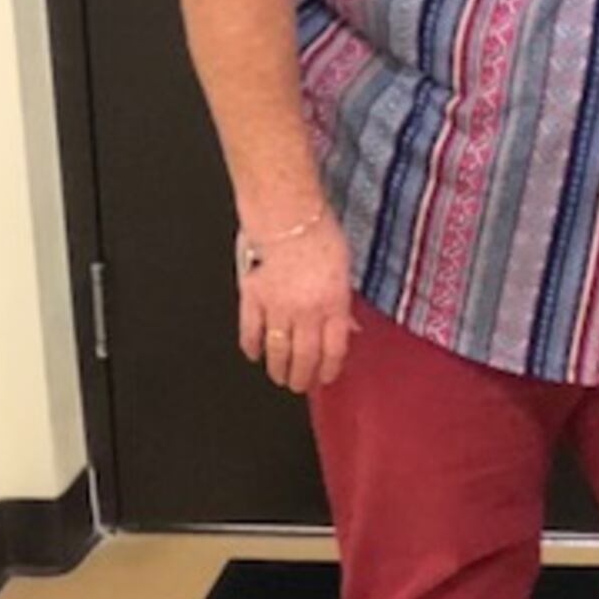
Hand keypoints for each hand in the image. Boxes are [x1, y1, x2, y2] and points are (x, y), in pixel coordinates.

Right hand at [236, 211, 355, 392]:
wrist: (285, 212)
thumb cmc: (318, 231)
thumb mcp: (344, 268)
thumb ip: (343, 301)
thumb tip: (348, 327)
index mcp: (334, 303)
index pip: (334, 349)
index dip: (329, 369)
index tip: (326, 377)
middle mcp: (306, 311)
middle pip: (305, 357)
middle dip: (302, 378)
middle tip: (299, 385)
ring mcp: (277, 307)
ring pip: (277, 351)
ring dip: (278, 369)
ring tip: (279, 376)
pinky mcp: (252, 297)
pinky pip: (250, 331)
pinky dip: (252, 346)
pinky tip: (254, 353)